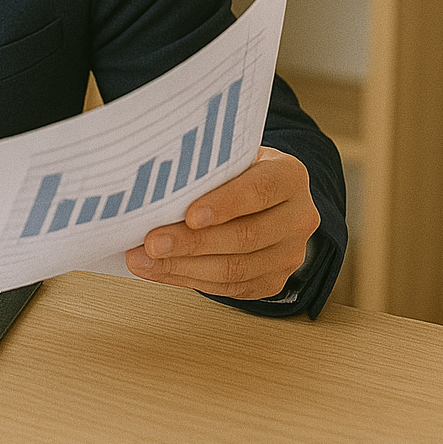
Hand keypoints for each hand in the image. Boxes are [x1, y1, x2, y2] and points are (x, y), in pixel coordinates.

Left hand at [125, 146, 318, 299]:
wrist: (265, 198)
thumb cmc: (238, 171)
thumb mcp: (230, 155)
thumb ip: (206, 166)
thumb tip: (154, 183)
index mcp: (289, 177)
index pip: (260, 190)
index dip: (225, 204)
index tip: (189, 215)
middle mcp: (298, 217)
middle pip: (245, 236)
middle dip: (192, 242)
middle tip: (151, 243)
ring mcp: (289, 254)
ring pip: (236, 268)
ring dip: (182, 267)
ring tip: (143, 260)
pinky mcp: (272, 281)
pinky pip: (229, 287)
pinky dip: (187, 279)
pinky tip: (157, 270)